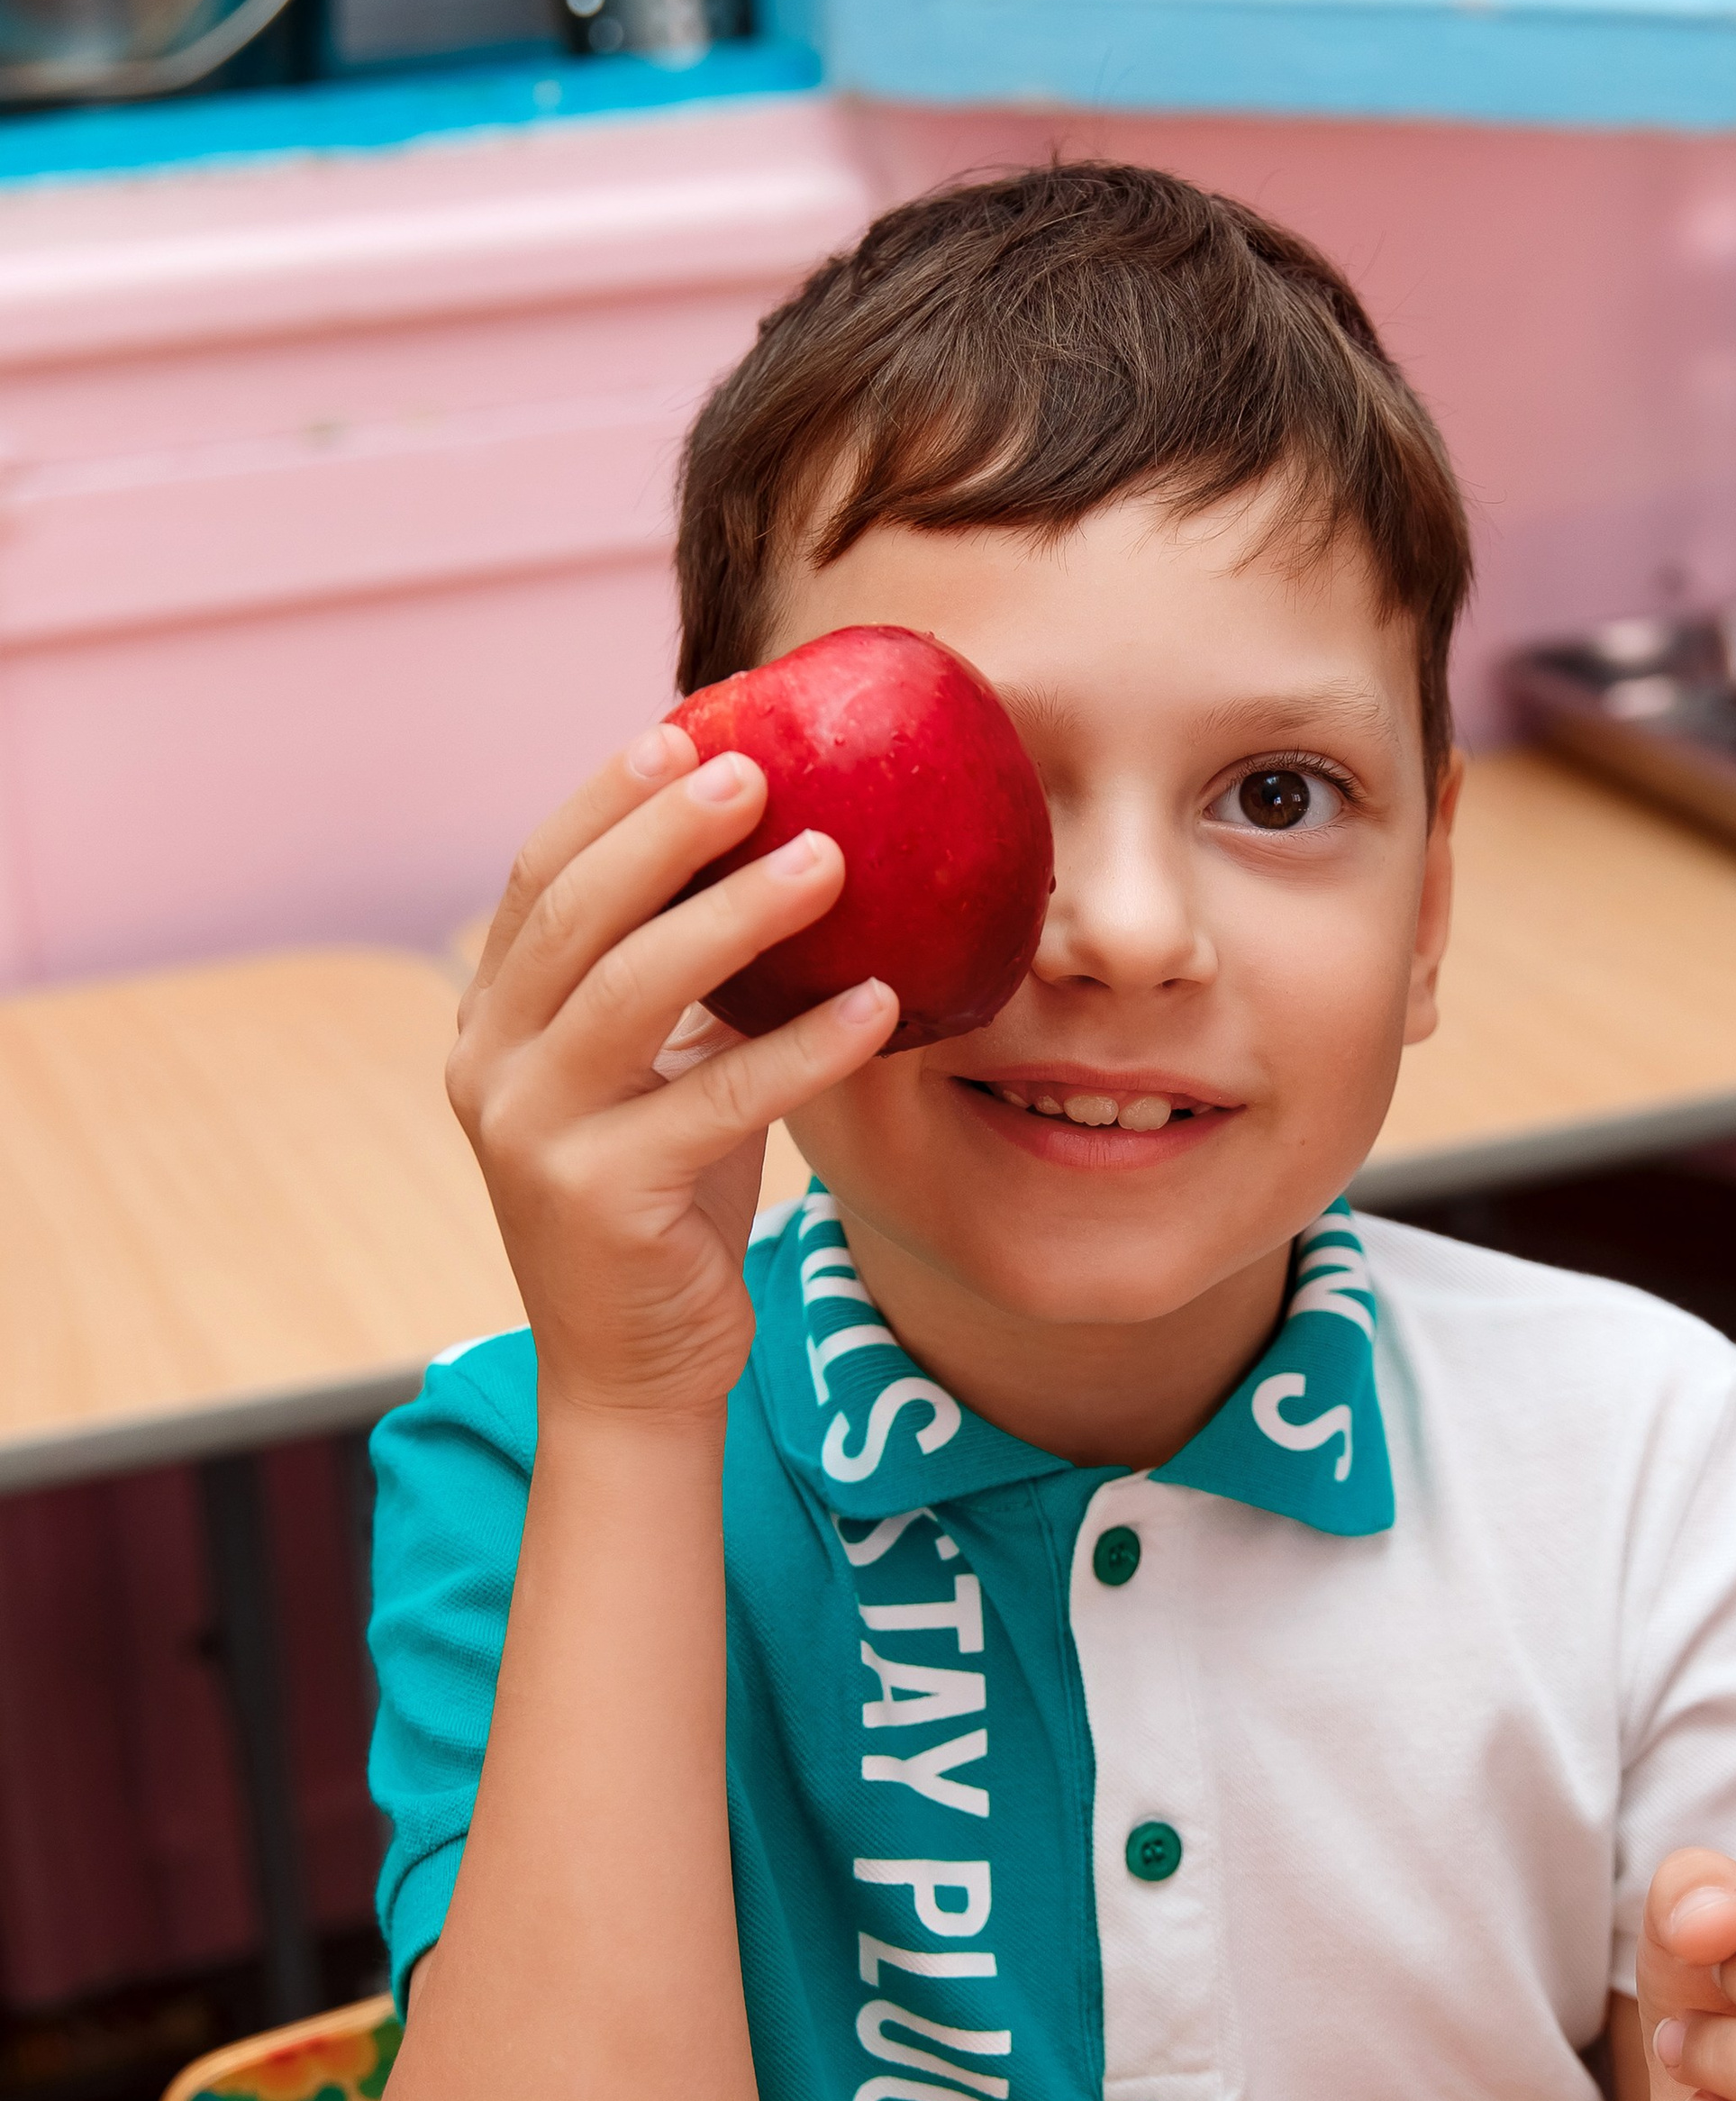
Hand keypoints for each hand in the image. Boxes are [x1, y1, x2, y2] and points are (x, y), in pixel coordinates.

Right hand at [447, 721, 895, 1419]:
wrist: (635, 1371)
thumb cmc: (666, 1206)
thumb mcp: (660, 1075)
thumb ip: (680, 985)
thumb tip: (786, 852)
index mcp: (495, 1020)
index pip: (540, 880)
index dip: (608, 800)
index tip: (685, 729)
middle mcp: (491, 1065)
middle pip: (577, 913)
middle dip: (667, 829)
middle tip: (758, 768)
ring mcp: (532, 1133)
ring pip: (635, 991)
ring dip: (739, 916)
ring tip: (831, 859)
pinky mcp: (598, 1198)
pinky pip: (717, 1100)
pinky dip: (803, 1048)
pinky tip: (881, 1005)